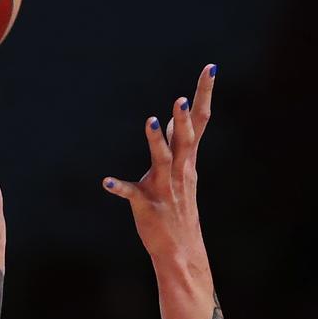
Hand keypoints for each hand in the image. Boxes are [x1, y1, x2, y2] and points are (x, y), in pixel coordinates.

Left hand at [103, 63, 216, 265]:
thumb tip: (174, 118)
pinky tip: (107, 183)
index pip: (200, 122)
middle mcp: (179, 172)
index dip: (204, 94)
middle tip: (180, 99)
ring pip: (161, 161)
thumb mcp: (183, 173)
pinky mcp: (147, 206)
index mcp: (188, 162)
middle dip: (183, 120)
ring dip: (155, 142)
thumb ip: (178, 144)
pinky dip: (119, 187)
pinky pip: (132, 194)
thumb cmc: (178, 209)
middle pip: (185, 140)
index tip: (210, 68)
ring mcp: (163, 189)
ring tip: (150, 122)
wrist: (180, 251)